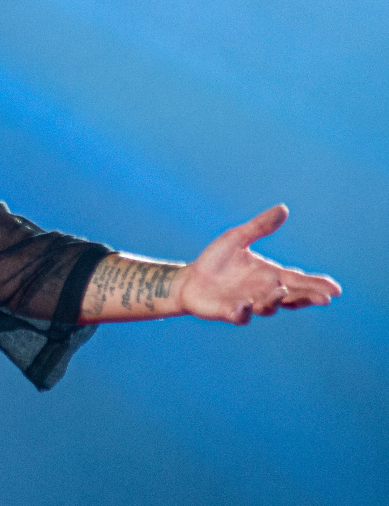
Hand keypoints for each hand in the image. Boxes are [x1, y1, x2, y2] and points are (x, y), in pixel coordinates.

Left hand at [175, 204, 340, 324]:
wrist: (189, 279)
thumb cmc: (216, 260)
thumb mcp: (237, 238)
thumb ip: (259, 227)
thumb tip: (283, 208)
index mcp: (270, 275)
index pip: (299, 281)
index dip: (317, 285)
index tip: (335, 289)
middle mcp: (263, 292)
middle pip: (292, 298)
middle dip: (308, 298)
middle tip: (324, 299)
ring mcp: (248, 304)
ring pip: (268, 307)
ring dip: (275, 301)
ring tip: (281, 291)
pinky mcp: (229, 312)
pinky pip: (240, 316)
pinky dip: (243, 312)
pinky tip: (244, 305)